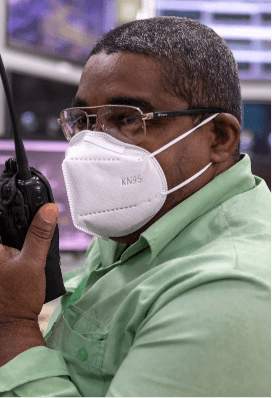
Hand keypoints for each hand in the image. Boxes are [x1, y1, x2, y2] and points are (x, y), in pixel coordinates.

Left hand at [0, 203, 57, 324]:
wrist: (13, 325)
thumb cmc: (18, 298)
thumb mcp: (33, 263)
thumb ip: (40, 235)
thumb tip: (48, 209)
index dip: (8, 201)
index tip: (20, 188)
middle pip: (3, 222)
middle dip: (14, 214)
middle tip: (34, 208)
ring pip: (6, 232)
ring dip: (16, 226)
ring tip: (35, 220)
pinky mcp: (0, 264)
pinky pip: (7, 243)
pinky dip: (16, 237)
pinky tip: (28, 239)